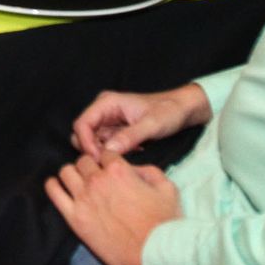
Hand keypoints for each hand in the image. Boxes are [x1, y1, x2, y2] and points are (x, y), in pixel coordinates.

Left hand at [45, 152, 180, 264]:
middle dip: (91, 166)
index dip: (109, 161)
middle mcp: (97, 180)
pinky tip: (59, 188)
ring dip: (73, 174)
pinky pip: (53, 192)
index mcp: (119, 170)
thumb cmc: (164, 223)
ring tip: (81, 184)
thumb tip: (132, 168)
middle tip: (98, 178)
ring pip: (66, 172)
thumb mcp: (167, 188)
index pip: (105, 153)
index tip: (111, 169)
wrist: (155, 256)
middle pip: (83, 161)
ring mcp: (83, 199)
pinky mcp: (74, 218)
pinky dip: (54, 186)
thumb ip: (148, 171)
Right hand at [71, 84, 209, 159]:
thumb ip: (130, 136)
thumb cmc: (168, 111)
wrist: (182, 109)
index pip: (82, 124)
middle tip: (112, 162)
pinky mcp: (115, 131)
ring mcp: (108, 121)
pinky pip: (105, 145)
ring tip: (127, 155)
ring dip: (104, 152)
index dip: (85, 143)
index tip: (99, 160)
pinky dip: (114, 152)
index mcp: (107, 103)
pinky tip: (133, 151)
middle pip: (82, 134)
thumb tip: (109, 151)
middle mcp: (103, 110)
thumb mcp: (152, 124)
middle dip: (93, 150)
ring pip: (92, 142)